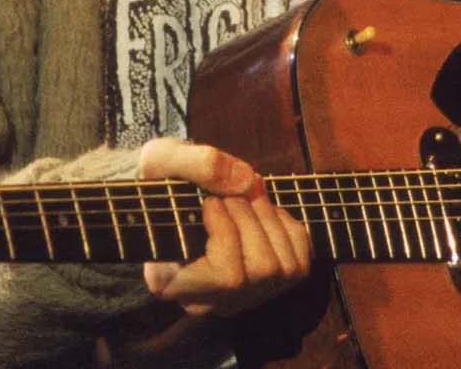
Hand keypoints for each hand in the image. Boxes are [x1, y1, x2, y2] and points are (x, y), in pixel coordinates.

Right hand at [135, 138, 311, 315]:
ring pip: (283, 268)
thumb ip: (196, 163)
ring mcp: (238, 299)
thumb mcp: (162, 159)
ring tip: (245, 196)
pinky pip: (298, 263)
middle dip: (252, 218)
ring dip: (269, 220)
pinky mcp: (264, 288)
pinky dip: (287, 229)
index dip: (229, 232)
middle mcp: (208, 301)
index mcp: (170, 283)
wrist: (171, 195)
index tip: (211, 202)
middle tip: (230, 193)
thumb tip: (246, 180)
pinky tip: (261, 212)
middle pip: (261, 269)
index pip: (226, 276)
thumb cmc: (162, 180)